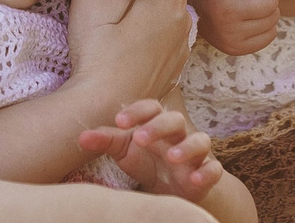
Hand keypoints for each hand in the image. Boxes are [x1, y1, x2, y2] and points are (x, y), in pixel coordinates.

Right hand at [67, 0, 191, 105]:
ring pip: (150, 7)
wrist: (101, 107)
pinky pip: (151, 33)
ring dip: (126, 0)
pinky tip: (110, 35)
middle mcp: (186, 15)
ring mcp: (179, 44)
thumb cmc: (99, 47)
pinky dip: (132, 27)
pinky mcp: (168, 66)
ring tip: (97, 6)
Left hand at [78, 98, 226, 203]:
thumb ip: (106, 141)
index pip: (150, 107)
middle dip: (159, 127)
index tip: (119, 121)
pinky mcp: (207, 172)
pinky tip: (195, 179)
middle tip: (140, 138)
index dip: (137, 111)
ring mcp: (195, 152)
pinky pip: (213, 169)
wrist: (173, 187)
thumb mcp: (124, 150)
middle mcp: (178, 133)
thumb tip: (81, 137)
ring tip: (171, 157)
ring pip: (199, 140)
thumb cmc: (146, 160)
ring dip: (186, 147)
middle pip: (174, 119)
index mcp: (156, 122)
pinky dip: (208, 172)